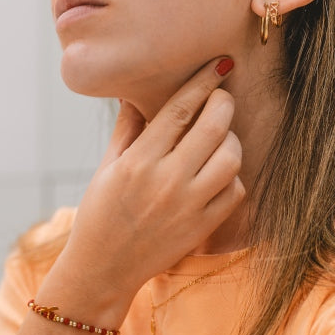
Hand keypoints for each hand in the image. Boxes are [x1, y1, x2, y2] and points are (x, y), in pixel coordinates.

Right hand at [48, 57, 244, 314]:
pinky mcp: (203, 227)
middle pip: (213, 127)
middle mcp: (166, 181)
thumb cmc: (99, 215)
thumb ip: (127, 130)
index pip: (178, 110)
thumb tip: (135, 93)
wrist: (102, 270)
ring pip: (231, 157)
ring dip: (231, 140)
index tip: (219, 64)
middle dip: (223, 103)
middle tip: (221, 97)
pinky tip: (218, 171)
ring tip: (220, 137)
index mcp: (138, 162)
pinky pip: (235, 190)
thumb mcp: (106, 168)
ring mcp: (188, 206)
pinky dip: (232, 175)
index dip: (203, 82)